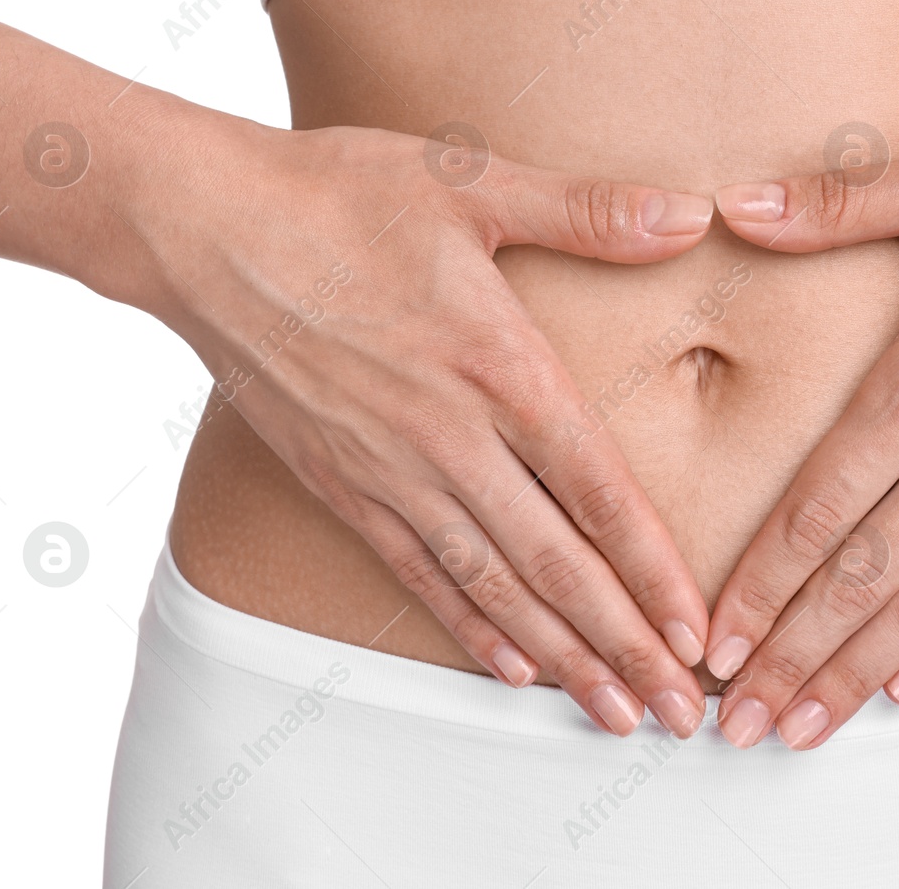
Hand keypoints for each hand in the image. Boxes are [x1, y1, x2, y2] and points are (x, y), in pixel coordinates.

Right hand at [131, 121, 715, 736]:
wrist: (201, 228)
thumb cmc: (337, 195)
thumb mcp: (470, 185)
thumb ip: (587, 212)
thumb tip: (691, 213)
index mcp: (498, 366)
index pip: (598, 490)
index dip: (654, 571)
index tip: (696, 636)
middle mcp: (450, 437)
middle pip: (556, 562)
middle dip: (624, 646)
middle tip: (679, 714)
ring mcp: (391, 470)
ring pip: (492, 586)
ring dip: (559, 657)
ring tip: (612, 714)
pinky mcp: (340, 483)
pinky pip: (416, 573)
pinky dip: (469, 627)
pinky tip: (513, 669)